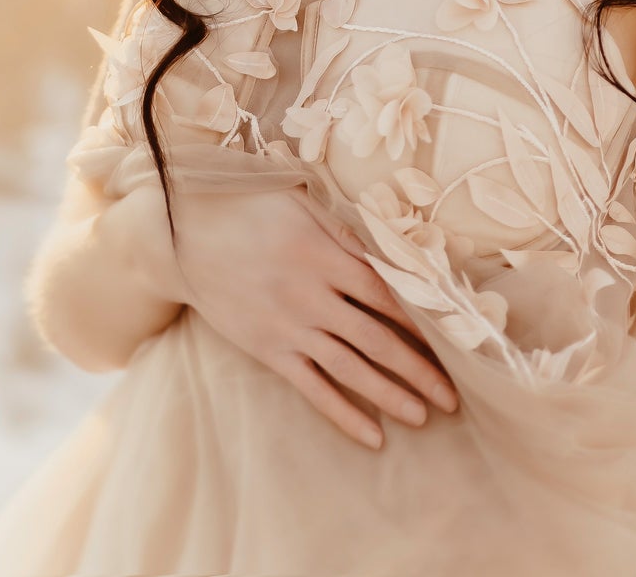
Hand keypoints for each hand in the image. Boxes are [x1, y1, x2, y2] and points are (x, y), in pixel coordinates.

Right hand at [120, 179, 459, 450]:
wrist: (182, 236)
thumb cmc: (246, 205)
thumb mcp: (299, 199)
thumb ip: (342, 226)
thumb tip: (384, 247)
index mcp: (326, 254)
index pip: (386, 293)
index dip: (420, 320)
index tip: (451, 341)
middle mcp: (313, 296)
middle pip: (377, 339)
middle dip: (419, 369)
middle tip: (453, 397)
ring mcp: (291, 327)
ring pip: (351, 369)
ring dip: (390, 395)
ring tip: (424, 417)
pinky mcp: (269, 350)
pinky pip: (312, 388)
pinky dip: (343, 413)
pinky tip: (371, 436)